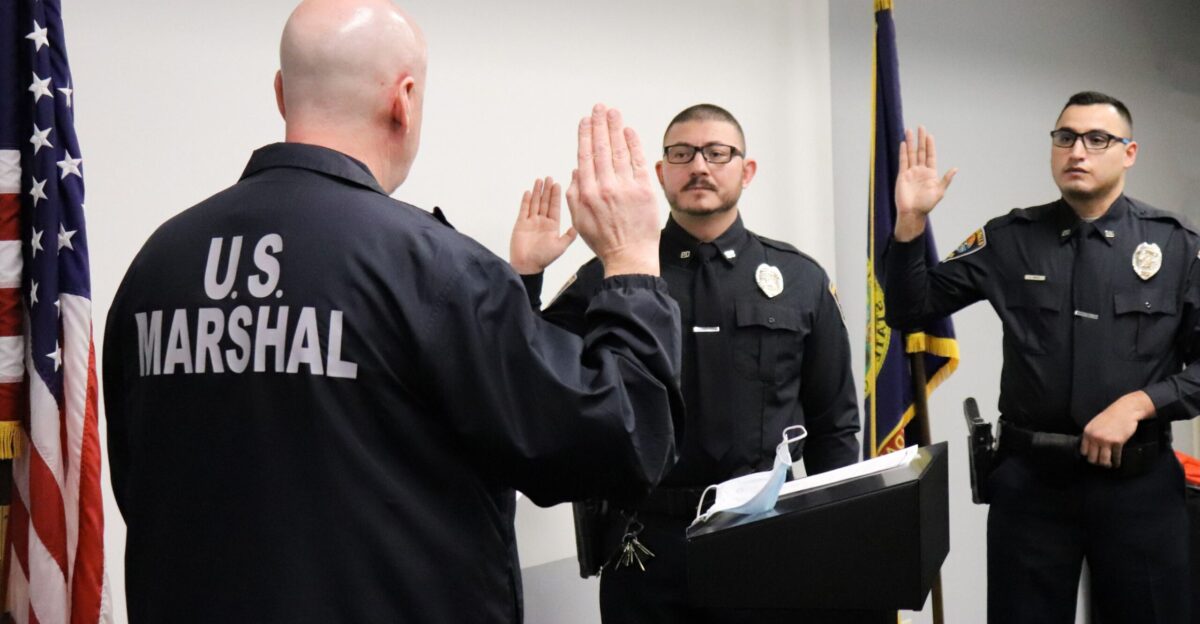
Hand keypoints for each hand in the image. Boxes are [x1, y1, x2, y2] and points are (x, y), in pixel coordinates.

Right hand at [509, 177, 576, 274]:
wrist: (527, 265)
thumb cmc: (544, 258)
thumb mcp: (560, 247)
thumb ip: (568, 236)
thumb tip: (577, 226)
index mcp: (553, 225)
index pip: (555, 207)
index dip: (556, 195)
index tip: (558, 184)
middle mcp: (542, 221)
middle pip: (545, 202)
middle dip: (547, 190)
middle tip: (549, 177)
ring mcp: (531, 222)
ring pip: (535, 203)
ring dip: (537, 192)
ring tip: (539, 180)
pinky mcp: (521, 224)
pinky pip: (524, 209)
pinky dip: (526, 201)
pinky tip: (528, 192)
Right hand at [565, 104, 659, 277]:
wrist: (629, 256)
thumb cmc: (604, 240)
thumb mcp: (579, 219)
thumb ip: (574, 193)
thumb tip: (576, 169)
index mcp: (586, 193)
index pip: (585, 156)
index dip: (585, 135)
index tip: (585, 121)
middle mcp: (604, 186)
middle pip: (601, 148)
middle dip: (599, 124)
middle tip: (598, 108)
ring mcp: (625, 187)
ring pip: (618, 150)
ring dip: (615, 128)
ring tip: (612, 113)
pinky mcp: (644, 190)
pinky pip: (638, 160)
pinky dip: (633, 144)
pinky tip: (628, 131)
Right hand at [894, 126, 956, 241]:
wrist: (912, 212)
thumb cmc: (926, 204)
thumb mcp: (939, 191)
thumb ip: (946, 179)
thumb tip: (955, 169)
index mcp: (931, 173)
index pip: (931, 155)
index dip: (930, 145)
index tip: (929, 135)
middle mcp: (921, 170)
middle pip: (921, 151)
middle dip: (920, 139)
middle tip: (920, 127)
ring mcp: (911, 172)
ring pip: (911, 154)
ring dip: (910, 142)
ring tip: (909, 131)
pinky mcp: (902, 175)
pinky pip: (903, 161)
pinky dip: (903, 152)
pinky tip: (903, 144)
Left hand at [1080, 391, 1154, 467]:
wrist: (1125, 410)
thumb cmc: (1111, 416)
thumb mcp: (1095, 423)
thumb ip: (1091, 434)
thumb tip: (1090, 448)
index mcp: (1087, 432)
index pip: (1084, 451)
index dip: (1089, 456)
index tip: (1094, 458)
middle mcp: (1094, 437)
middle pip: (1092, 458)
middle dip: (1097, 462)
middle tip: (1102, 463)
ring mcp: (1106, 440)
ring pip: (1103, 460)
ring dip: (1106, 464)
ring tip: (1109, 465)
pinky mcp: (1117, 442)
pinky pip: (1115, 457)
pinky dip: (1116, 461)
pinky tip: (1117, 463)